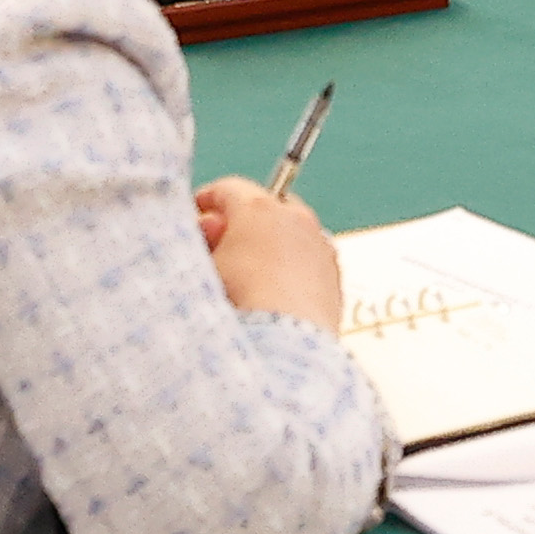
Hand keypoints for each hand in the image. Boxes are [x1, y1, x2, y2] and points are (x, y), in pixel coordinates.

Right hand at [195, 178, 343, 330]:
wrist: (285, 345)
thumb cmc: (242, 303)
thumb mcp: (205, 265)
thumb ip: (203, 240)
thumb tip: (208, 231)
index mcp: (258, 209)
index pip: (228, 188)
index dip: (208, 199)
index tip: (199, 212)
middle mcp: (295, 219)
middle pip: (264, 206)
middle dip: (243, 222)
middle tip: (222, 245)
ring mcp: (320, 245)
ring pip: (290, 232)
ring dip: (271, 243)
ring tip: (249, 274)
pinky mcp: (334, 275)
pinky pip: (308, 259)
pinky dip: (292, 266)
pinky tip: (275, 292)